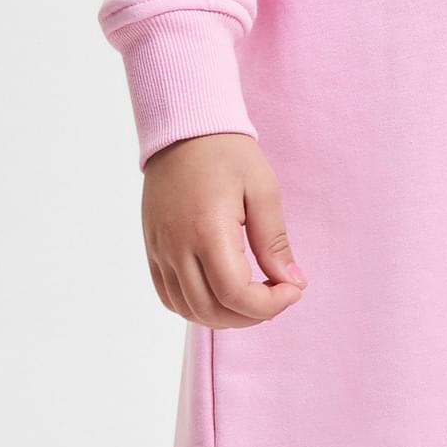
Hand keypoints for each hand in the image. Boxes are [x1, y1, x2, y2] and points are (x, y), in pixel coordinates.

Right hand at [140, 131, 308, 328]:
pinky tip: (220, 294)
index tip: (293, 289)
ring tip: (252, 297)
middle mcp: (177, 247)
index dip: (269, 305)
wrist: (184, 130)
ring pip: (187, 309)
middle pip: (210, 310)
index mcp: (207, 230)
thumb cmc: (228, 153)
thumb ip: (275, 241)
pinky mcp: (153, 249)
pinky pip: (168, 296)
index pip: (235, 294)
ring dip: (224, 316)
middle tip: (277, 295)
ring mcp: (160, 250)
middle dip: (251, 315)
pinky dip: (195, 307)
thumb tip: (293, 282)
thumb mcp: (263, 189)